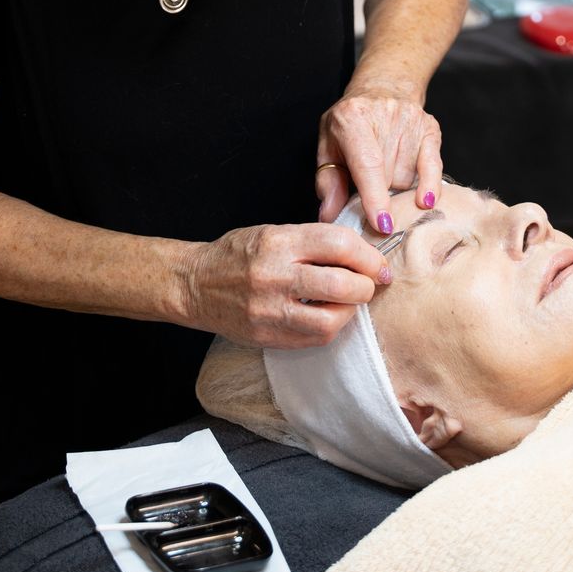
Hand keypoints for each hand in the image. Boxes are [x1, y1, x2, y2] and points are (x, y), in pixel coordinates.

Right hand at [182, 223, 390, 348]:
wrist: (195, 285)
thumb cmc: (237, 255)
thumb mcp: (272, 233)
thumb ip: (313, 242)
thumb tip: (363, 255)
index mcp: (278, 242)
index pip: (339, 244)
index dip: (368, 255)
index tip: (377, 264)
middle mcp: (273, 275)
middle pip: (342, 283)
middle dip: (366, 285)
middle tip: (368, 284)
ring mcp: (269, 310)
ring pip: (332, 318)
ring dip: (351, 310)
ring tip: (348, 302)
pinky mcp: (268, 336)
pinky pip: (315, 338)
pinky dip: (331, 326)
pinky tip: (328, 315)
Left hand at [315, 83, 442, 230]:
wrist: (382, 89)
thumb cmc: (350, 125)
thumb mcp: (329, 147)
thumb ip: (328, 183)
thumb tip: (330, 216)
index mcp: (352, 119)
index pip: (368, 164)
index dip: (374, 197)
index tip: (382, 224)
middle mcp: (385, 114)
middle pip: (389, 176)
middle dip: (379, 194)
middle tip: (369, 193)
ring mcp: (411, 120)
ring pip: (408, 177)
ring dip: (397, 187)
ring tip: (386, 175)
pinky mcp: (431, 128)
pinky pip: (434, 167)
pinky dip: (429, 186)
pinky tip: (425, 200)